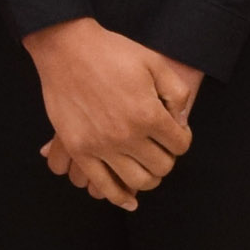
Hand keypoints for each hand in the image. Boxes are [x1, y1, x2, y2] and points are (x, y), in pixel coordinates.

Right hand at [22, 18, 201, 209]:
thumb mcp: (154, 63)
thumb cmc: (112, 52)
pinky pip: (103, 185)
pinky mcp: (79, 150)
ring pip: (138, 181)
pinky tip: (130, 200)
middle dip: (167, 158)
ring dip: (148, 178)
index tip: (175, 133)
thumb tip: (180, 123)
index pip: (180, 145)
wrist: (67, 49)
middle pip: (162, 167)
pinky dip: (119, 198)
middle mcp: (127, 135)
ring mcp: (101, 145)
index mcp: (149, 114)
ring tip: (145, 166)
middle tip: (160, 148)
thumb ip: (176, 93)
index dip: (182, 139)